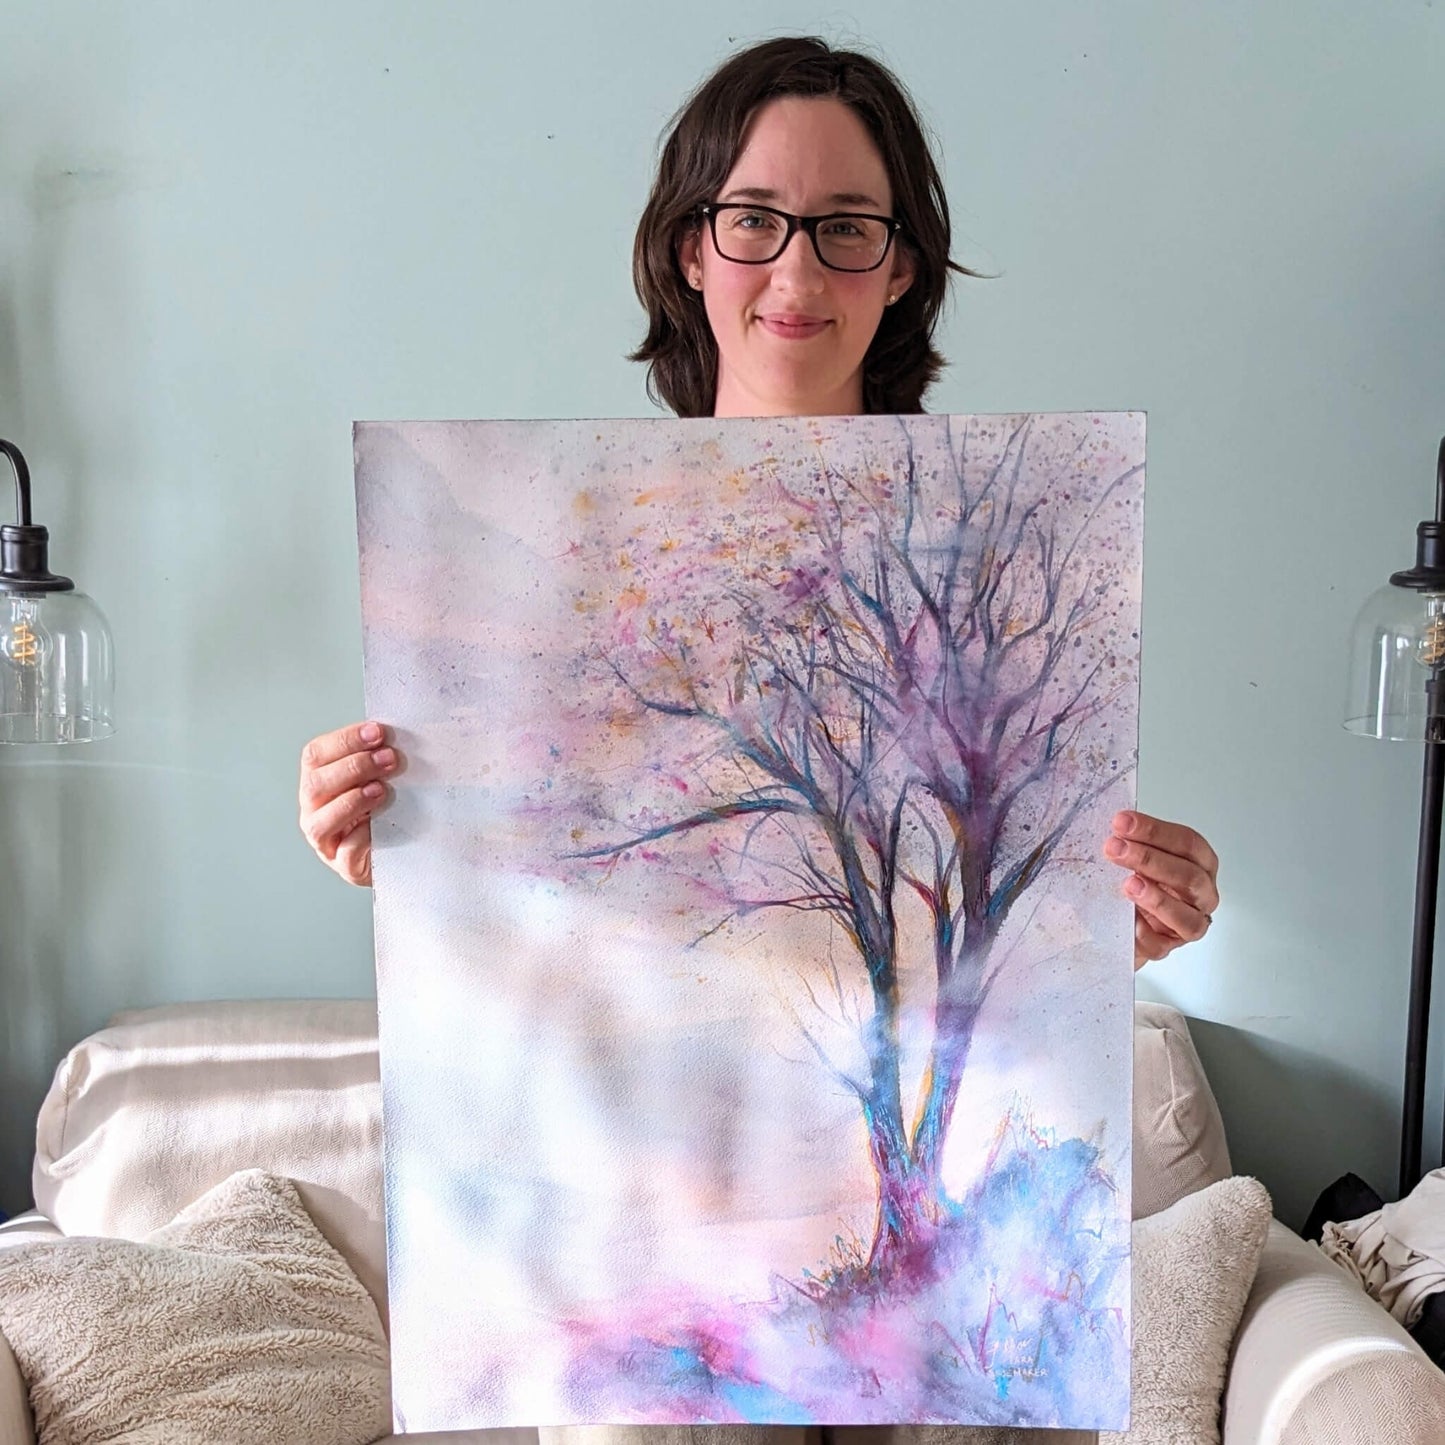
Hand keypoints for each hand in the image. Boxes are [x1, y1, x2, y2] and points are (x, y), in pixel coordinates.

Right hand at [298, 721, 398, 886]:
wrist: (401, 849)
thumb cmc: (386, 807)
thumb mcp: (378, 776)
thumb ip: (377, 757)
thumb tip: (395, 735)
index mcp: (317, 781)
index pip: (315, 754)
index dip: (345, 740)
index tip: (378, 731)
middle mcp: (313, 810)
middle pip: (316, 784)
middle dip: (354, 767)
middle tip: (389, 758)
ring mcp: (325, 841)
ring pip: (320, 822)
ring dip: (353, 800)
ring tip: (381, 789)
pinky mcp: (345, 866)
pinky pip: (346, 852)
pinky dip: (361, 837)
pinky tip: (378, 825)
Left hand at [1102, 811, 1219, 970]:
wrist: (1121, 921)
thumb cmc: (1136, 881)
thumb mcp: (1137, 856)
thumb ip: (1134, 841)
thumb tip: (1116, 825)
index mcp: (1199, 863)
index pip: (1188, 843)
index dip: (1155, 831)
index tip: (1122, 822)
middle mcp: (1201, 894)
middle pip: (1189, 876)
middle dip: (1150, 859)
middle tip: (1115, 848)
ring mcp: (1188, 923)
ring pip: (1186, 916)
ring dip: (1156, 898)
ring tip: (1128, 884)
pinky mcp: (1167, 946)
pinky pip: (1161, 944)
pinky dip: (1145, 933)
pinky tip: (1129, 921)